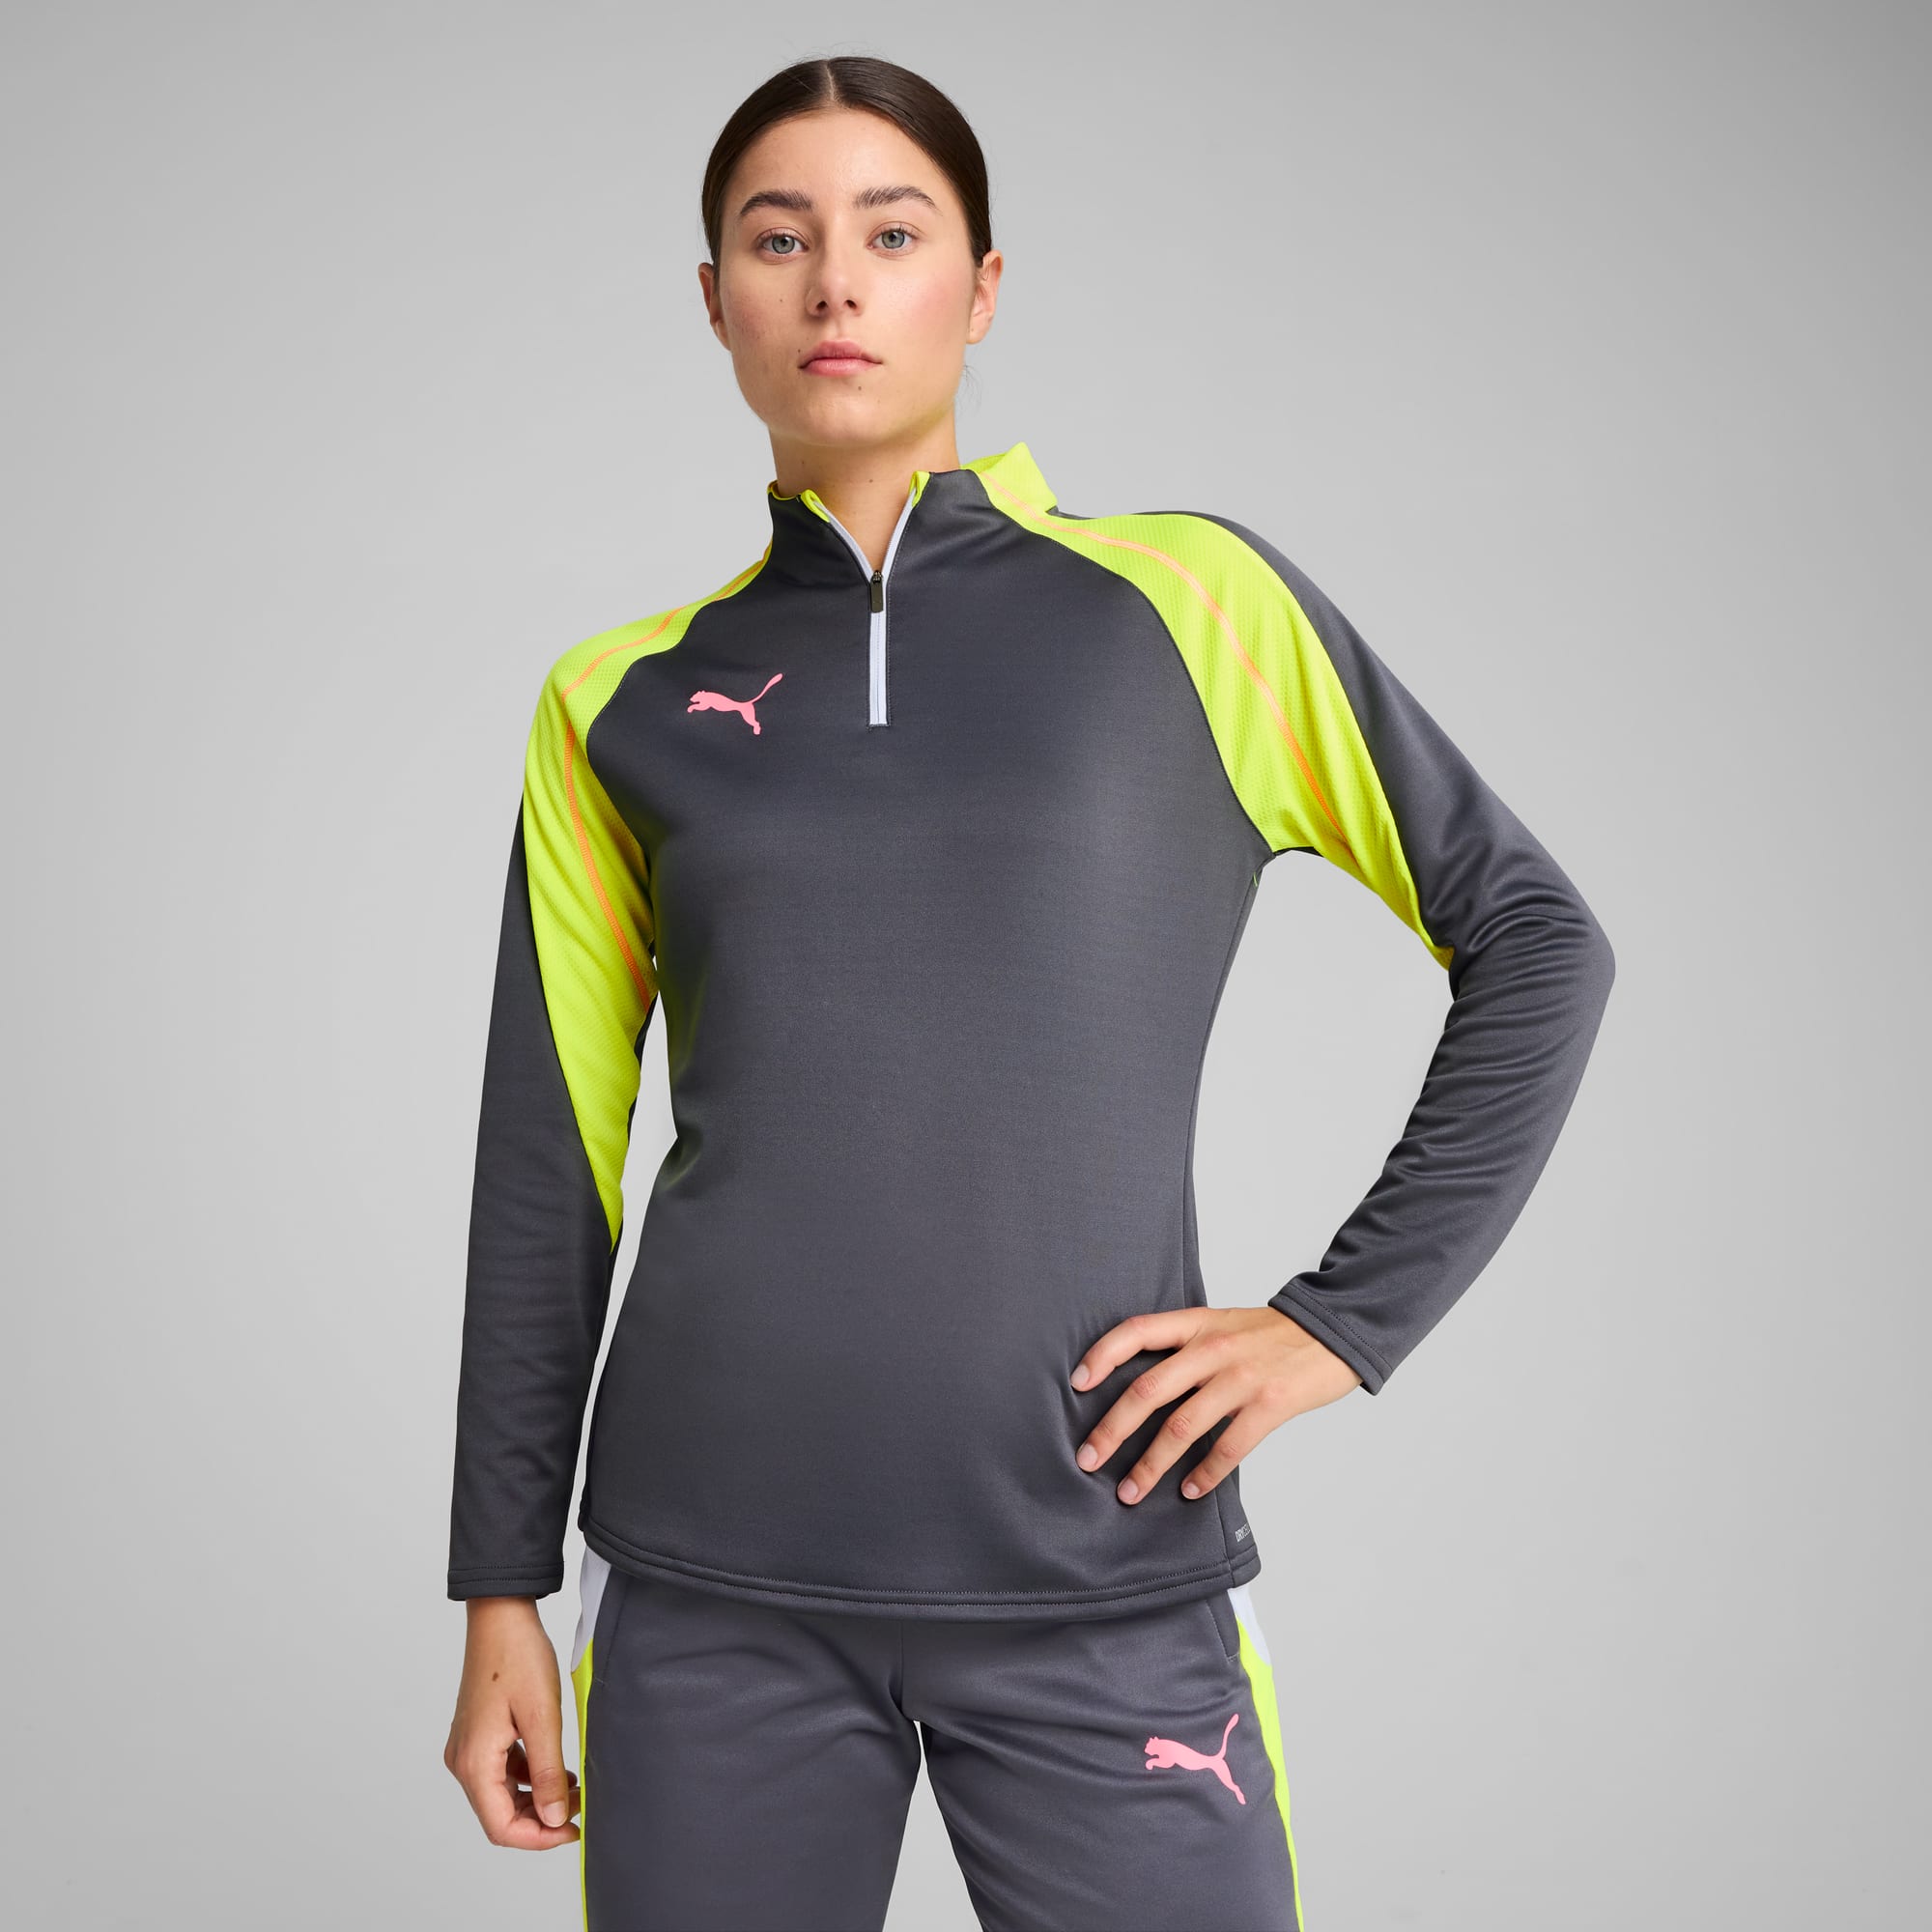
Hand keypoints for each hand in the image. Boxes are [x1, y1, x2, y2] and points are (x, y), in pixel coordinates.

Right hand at [445, 1597, 580, 1848]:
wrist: (501, 1616)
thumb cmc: (518, 1657)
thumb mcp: (542, 1717)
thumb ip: (548, 1772)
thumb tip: (555, 1818)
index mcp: (474, 1763)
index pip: (501, 1828)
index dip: (539, 1837)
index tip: (573, 1829)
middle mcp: (463, 1761)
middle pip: (499, 1815)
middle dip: (541, 1818)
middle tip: (579, 1804)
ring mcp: (467, 1748)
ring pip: (501, 1795)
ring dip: (536, 1798)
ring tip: (573, 1785)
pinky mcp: (477, 1736)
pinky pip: (501, 1772)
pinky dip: (528, 1777)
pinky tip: (555, 1767)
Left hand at [1070, 1305, 1361, 1502]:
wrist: (1333, 1331)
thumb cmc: (1271, 1334)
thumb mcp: (1221, 1324)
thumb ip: (1184, 1346)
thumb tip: (1140, 1386)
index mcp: (1197, 1324)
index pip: (1136, 1331)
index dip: (1102, 1355)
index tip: (1077, 1384)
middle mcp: (1212, 1348)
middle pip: (1147, 1390)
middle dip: (1112, 1429)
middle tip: (1087, 1459)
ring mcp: (1241, 1378)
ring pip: (1181, 1427)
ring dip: (1151, 1465)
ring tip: (1130, 1492)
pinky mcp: (1269, 1406)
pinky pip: (1228, 1447)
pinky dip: (1205, 1473)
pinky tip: (1190, 1490)